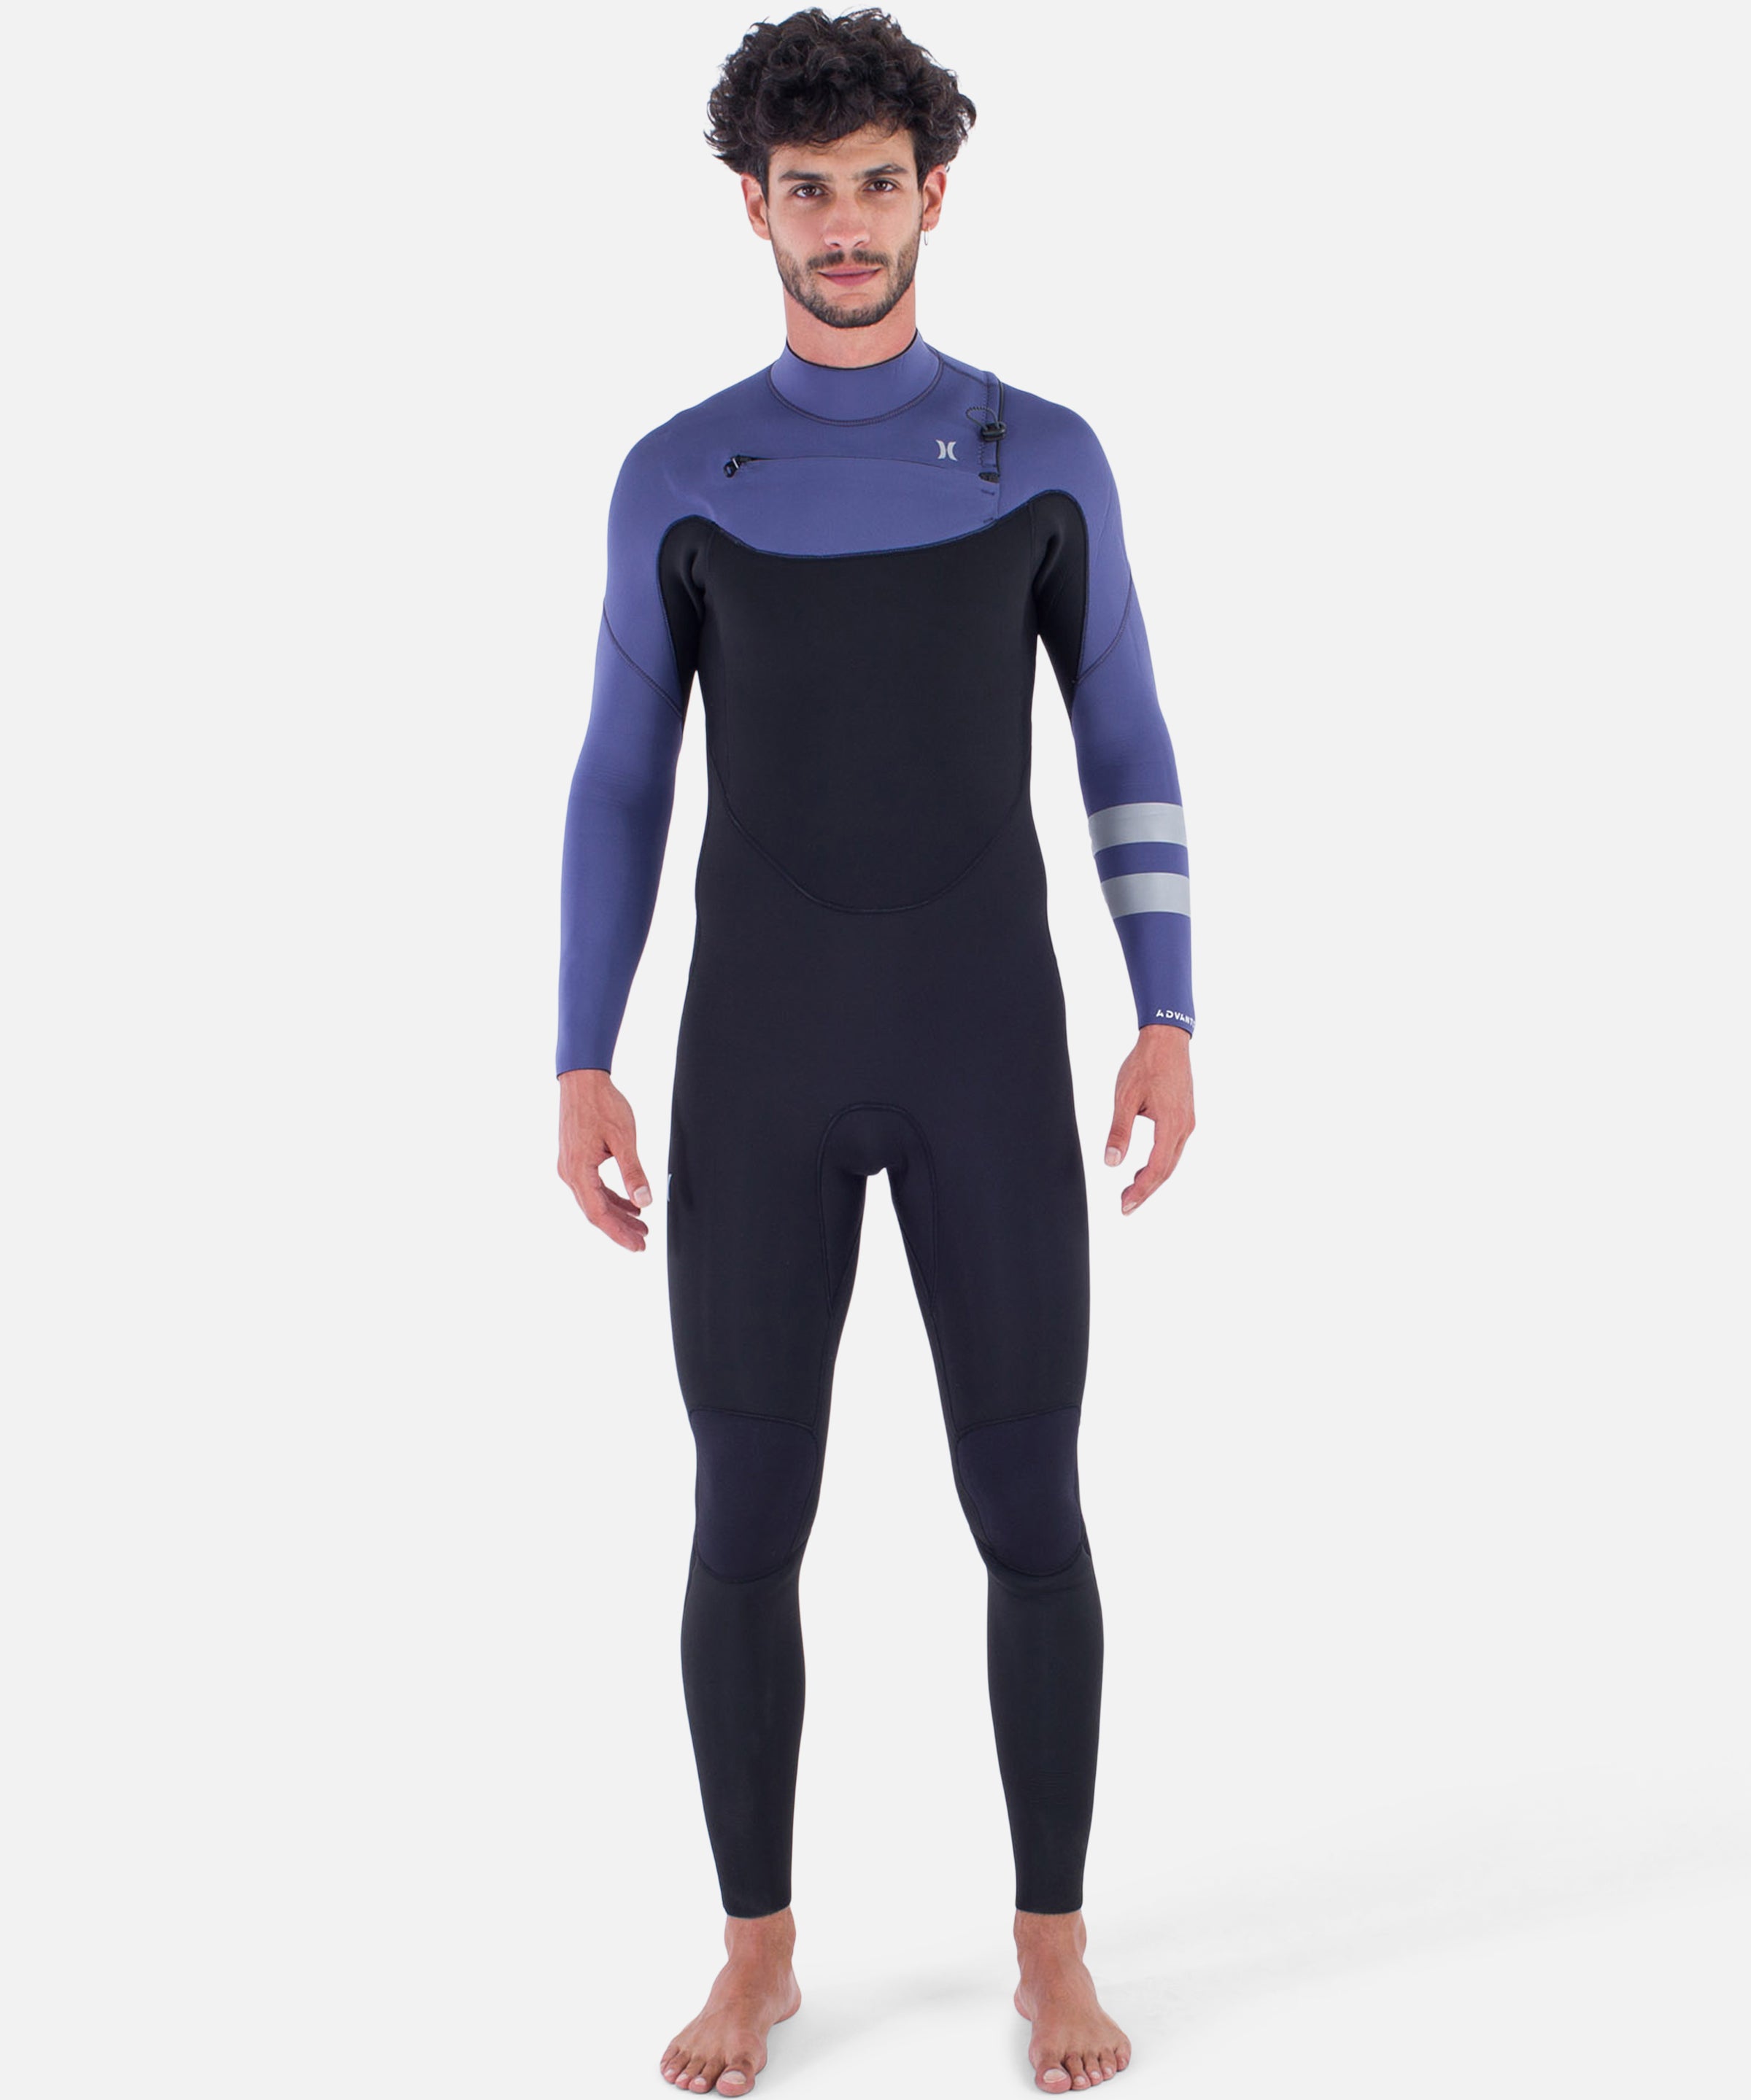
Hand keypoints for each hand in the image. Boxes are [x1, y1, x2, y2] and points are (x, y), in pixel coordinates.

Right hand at [557, 1067, 655, 1251]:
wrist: (582, 1080)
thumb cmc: (602, 1104)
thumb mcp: (623, 1138)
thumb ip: (633, 1172)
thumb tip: (644, 1201)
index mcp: (579, 1171)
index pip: (599, 1213)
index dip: (619, 1233)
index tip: (638, 1246)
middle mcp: (569, 1173)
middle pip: (595, 1211)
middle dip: (620, 1228)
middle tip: (642, 1242)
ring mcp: (570, 1167)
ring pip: (594, 1201)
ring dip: (617, 1214)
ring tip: (641, 1226)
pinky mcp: (575, 1160)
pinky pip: (593, 1187)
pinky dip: (611, 1198)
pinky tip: (630, 1203)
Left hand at [1104, 1025, 1193, 1214]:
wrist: (1167, 1039)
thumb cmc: (1145, 1064)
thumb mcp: (1125, 1097)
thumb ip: (1118, 1131)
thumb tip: (1110, 1162)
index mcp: (1171, 1124)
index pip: (1156, 1169)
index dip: (1141, 1191)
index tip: (1125, 1206)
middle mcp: (1184, 1127)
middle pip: (1166, 1170)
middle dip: (1146, 1190)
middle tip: (1125, 1206)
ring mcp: (1187, 1122)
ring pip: (1171, 1160)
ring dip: (1152, 1178)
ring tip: (1131, 1191)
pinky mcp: (1185, 1116)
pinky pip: (1173, 1148)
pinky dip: (1159, 1163)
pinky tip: (1144, 1167)